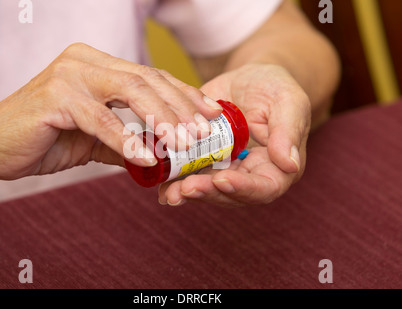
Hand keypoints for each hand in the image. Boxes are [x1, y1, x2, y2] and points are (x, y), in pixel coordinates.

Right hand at [0, 43, 222, 188]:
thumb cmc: (44, 139)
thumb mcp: (95, 139)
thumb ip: (127, 142)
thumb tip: (163, 158)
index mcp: (97, 65)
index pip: (151, 76)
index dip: (184, 94)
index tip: (210, 114)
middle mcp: (85, 61)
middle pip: (146, 80)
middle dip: (180, 107)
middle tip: (202, 133)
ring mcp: (69, 74)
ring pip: (129, 92)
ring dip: (161, 120)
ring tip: (183, 145)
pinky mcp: (54, 97)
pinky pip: (100, 118)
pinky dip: (125, 140)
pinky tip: (146, 158)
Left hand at [158, 63, 310, 206]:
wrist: (249, 79)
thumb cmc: (275, 88)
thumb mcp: (288, 103)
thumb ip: (288, 133)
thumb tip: (290, 165)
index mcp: (276, 167)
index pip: (264, 188)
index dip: (243, 189)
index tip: (221, 179)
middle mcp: (249, 174)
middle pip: (230, 193)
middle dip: (207, 192)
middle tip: (186, 188)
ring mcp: (224, 169)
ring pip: (207, 188)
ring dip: (187, 192)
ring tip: (168, 192)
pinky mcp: (204, 158)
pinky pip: (190, 172)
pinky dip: (174, 180)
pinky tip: (159, 185)